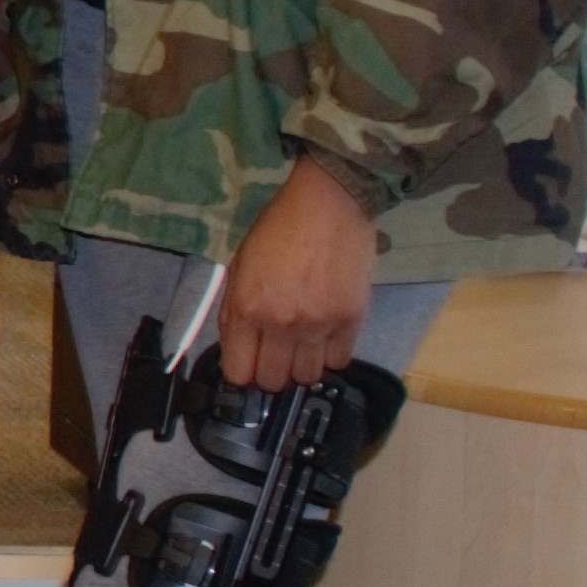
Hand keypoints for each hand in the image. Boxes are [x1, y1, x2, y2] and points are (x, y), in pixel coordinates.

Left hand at [218, 164, 376, 390]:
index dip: (243, 371)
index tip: (250, 361)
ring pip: (307, 377)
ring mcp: (318, 325)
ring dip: (302, 366)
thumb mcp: (239, 267)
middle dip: (271, 372)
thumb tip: (238, 350)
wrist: (328, 205)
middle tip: (276, 354)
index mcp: (246, 309)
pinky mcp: (351, 320)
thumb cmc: (277, 231)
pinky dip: (330, 354)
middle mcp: (280, 324)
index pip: (239, 372)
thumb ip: (235, 311)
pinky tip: (325, 335)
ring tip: (302, 345)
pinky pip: (340, 361)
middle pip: (274, 381)